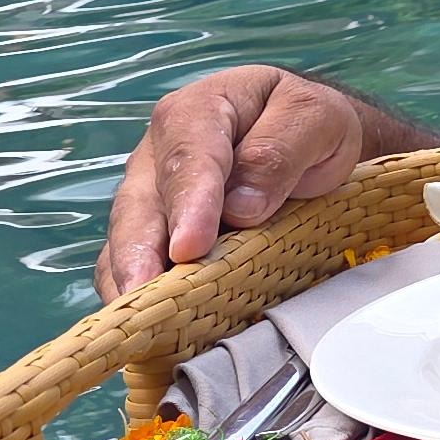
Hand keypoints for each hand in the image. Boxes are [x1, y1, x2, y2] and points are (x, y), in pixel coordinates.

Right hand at [94, 65, 404, 303]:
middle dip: (139, 253)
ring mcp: (150, 198)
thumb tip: (241, 208)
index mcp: (197, 113)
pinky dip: (133, 297)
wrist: (305, 136)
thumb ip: (279, 151)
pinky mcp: (151, 235)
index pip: (189, 159)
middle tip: (144, 294)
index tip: (190, 248)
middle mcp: (159, 156)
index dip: (188, 205)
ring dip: (130, 281)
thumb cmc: (306, 124)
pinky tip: (144, 327)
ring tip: (138, 320)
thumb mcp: (314, 118)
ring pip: (126, 241)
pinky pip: (128, 266)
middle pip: (140, 206)